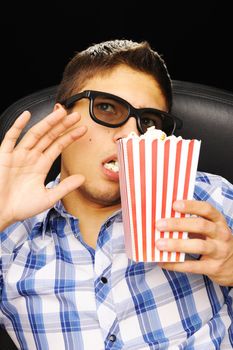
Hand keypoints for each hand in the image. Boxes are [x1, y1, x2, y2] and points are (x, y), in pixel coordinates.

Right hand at [0, 108, 86, 229]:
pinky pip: (11, 138)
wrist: (1, 213)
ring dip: (47, 122)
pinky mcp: (4, 156)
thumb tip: (82, 178)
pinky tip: (27, 115)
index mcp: (41, 165)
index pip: (58, 146)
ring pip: (35, 134)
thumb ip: (65, 187)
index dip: (70, 137)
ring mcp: (18, 155)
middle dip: (62, 125)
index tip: (83, 129)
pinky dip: (18, 126)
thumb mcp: (48, 198)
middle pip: (49, 136)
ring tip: (60, 112)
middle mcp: (31, 157)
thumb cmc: (21, 207)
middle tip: (76, 115)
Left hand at [156, 200, 232, 285]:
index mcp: (218, 221)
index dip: (191, 205)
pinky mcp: (214, 268)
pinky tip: (163, 262)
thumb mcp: (210, 229)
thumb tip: (163, 219)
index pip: (207, 209)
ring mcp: (219, 252)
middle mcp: (221, 234)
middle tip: (159, 225)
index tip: (174, 204)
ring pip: (199, 246)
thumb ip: (192, 222)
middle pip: (201, 225)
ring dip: (177, 244)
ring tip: (159, 244)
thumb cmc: (215, 242)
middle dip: (178, 224)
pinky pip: (193, 266)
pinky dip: (176, 264)